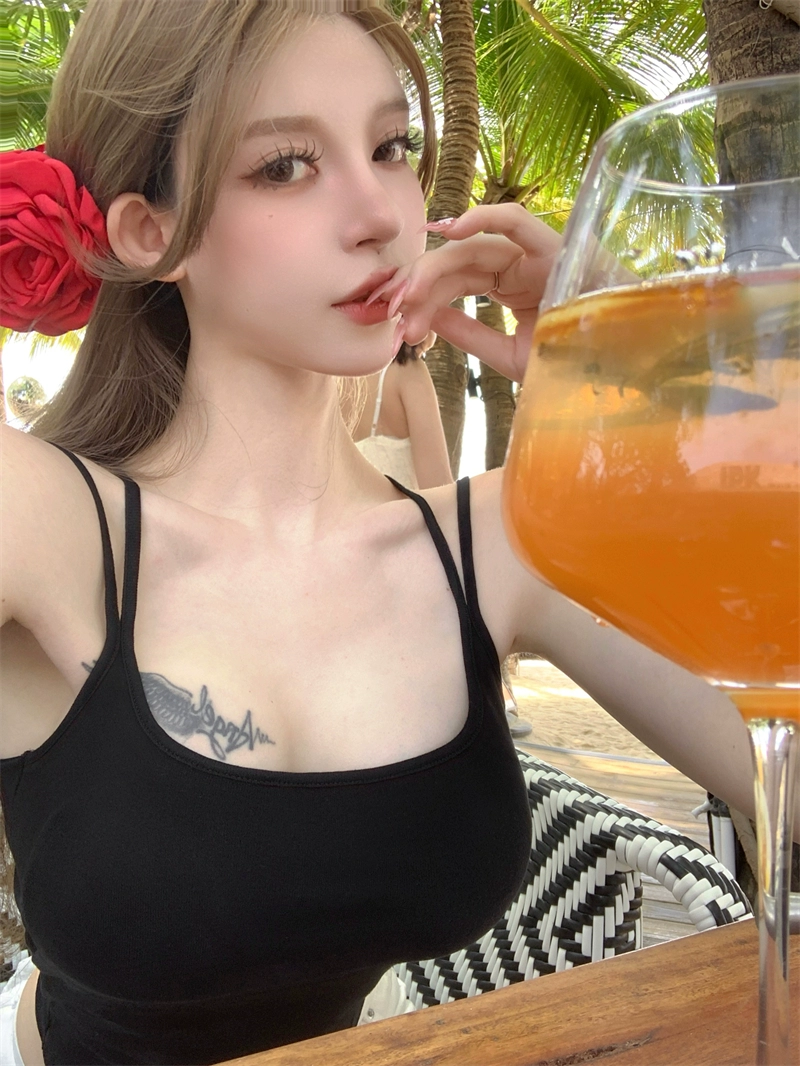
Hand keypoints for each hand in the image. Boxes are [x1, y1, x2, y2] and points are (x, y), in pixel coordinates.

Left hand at [370, 205, 561, 381]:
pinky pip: (515, 221)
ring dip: (436, 269)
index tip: (399, 326)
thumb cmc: (576, 366)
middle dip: (421, 286)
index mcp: (511, 286)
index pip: (457, 285)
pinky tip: (449, 232)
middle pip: (457, 265)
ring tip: (410, 293)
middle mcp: (520, 264)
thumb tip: (429, 320)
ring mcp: (536, 251)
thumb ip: (471, 336)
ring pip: (473, 249)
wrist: (624, 372)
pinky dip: (483, 218)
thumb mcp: (510, 356)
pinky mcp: (554, 245)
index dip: (425, 301)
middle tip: (394, 310)